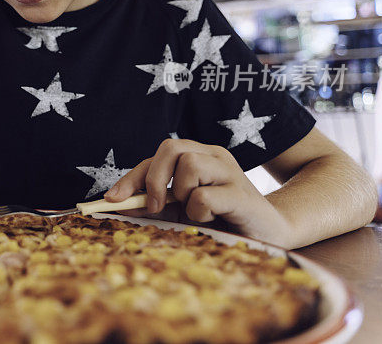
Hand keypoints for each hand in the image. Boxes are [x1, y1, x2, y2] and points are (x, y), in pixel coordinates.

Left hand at [104, 139, 293, 245]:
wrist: (270, 234)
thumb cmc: (221, 220)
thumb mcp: (182, 210)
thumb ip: (154, 203)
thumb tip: (117, 203)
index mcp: (198, 155)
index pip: (157, 155)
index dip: (132, 177)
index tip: (111, 199)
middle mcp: (214, 155)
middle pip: (170, 147)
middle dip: (154, 179)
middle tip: (156, 207)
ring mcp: (230, 171)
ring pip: (189, 166)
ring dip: (183, 195)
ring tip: (197, 211)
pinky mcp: (241, 192)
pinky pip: (204, 195)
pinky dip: (199, 211)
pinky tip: (212, 218)